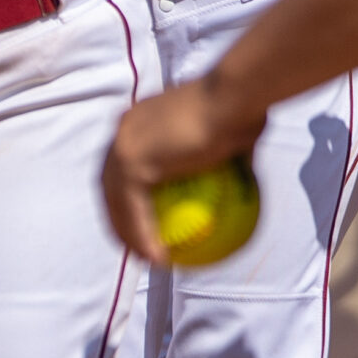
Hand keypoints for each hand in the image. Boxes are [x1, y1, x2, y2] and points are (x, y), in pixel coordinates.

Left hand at [102, 78, 268, 262]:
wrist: (233, 98)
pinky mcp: (131, 162)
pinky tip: (160, 259)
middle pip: (109, 181)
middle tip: (137, 241)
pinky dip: (142, 236)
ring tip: (145, 259)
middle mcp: (125, 130)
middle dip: (117, 213)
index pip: (124, 160)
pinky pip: (133, 211)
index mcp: (142, 120)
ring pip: (115, 201)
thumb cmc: (244, 110)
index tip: (144, 211)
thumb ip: (231, 157)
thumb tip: (248, 180)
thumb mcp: (238, 136)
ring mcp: (124, 145)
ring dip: (125, 232)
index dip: (127, 187)